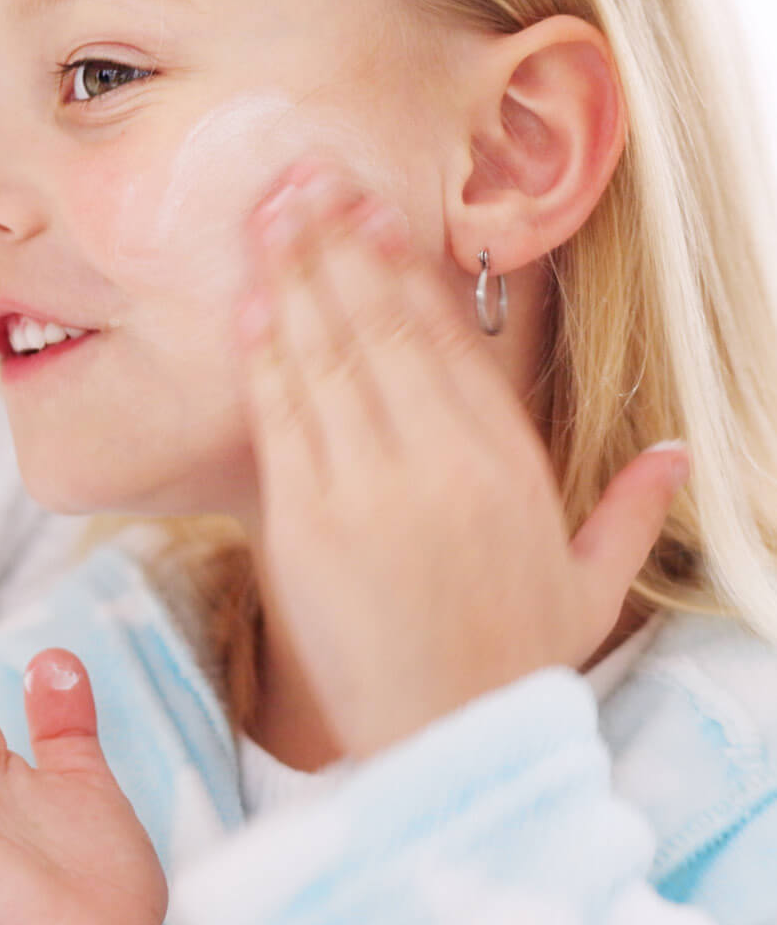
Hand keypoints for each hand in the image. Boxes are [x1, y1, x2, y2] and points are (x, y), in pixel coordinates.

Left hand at [238, 160, 687, 759]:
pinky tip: (251, 299)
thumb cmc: (516, 664)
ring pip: (324, 354)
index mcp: (506, 461)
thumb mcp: (591, 587)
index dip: (402, 265)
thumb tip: (674, 454)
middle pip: (376, 324)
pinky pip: (281, 416)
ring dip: (292, 273)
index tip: (372, 210)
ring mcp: (365, 486)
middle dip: (335, 242)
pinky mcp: (303, 523)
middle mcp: (437, 459)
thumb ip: (631, 511)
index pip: (446, 338)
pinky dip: (264, 352)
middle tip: (302, 175)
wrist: (451, 749)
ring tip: (269, 210)